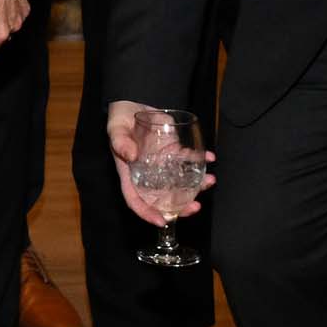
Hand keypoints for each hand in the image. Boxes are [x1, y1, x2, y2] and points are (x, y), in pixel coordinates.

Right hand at [105, 98, 215, 225]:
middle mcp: (148, 174)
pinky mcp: (174, 152)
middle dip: (181, 206)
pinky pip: (188, 160)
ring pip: (180, 182)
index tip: (162, 222)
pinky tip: (209, 157)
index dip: (147, 213)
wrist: (133, 104)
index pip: (136, 199)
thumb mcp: (116, 128)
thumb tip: (130, 155)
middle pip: (163, 198)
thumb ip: (120, 141)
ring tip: (210, 181)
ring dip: (197, 185)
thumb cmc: (120, 119)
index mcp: (130, 174)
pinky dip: (201, 160)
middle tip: (195, 206)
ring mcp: (163, 165)